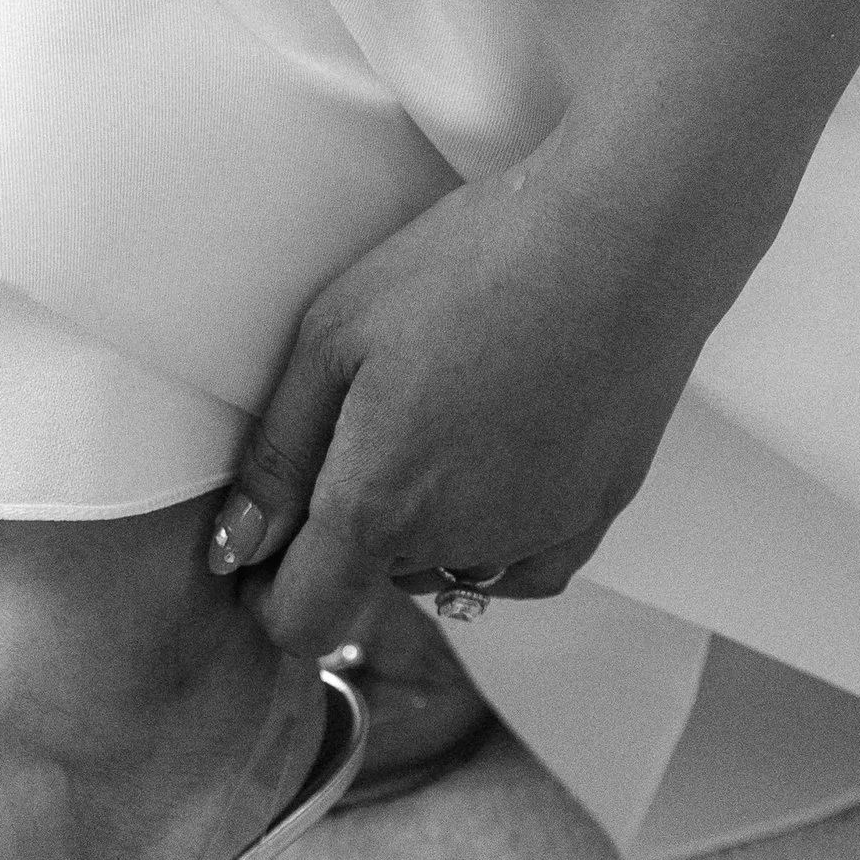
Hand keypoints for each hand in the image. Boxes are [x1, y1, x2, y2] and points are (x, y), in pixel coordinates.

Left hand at [205, 136, 720, 655]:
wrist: (622, 240)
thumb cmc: (469, 266)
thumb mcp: (334, 335)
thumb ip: (278, 455)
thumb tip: (237, 546)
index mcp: (380, 504)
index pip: (304, 620)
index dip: (272, 592)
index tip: (272, 541)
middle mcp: (458, 543)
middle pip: (375, 580)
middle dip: (354, 526)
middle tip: (372, 417)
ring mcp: (536, 536)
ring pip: (449, 567)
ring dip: (427, 527)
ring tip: (443, 412)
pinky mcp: (597, 516)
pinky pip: (524, 564)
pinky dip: (498, 531)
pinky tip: (499, 455)